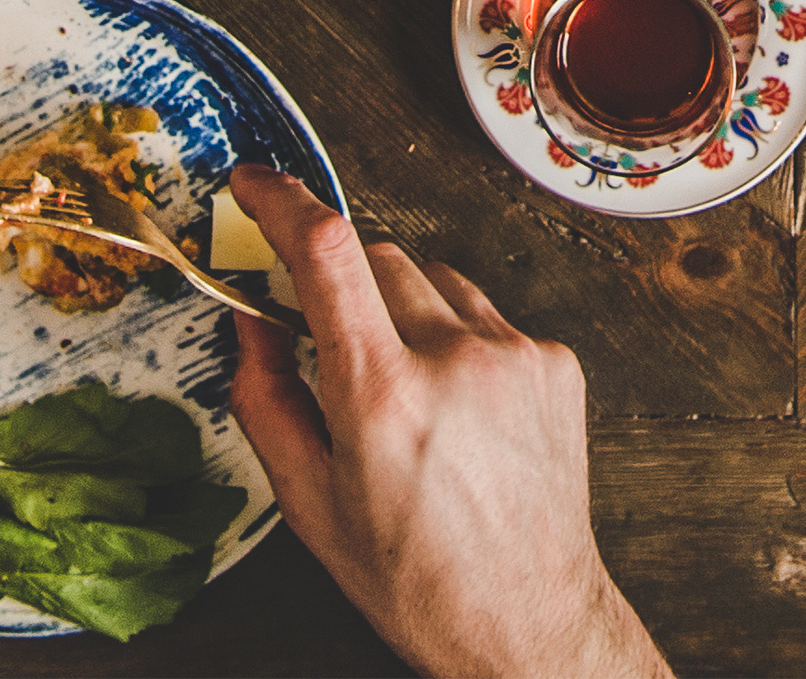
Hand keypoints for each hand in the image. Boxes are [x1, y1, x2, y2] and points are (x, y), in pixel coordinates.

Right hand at [224, 166, 665, 678]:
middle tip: (325, 339)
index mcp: (382, 394)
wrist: (526, 620)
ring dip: (402, 310)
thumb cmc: (412, 577)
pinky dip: (458, 340)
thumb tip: (250, 322)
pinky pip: (487, 316)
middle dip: (338, 282)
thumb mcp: (308, 502)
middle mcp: (455, 359)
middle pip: (376, 256)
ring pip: (434, 280)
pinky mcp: (556, 362)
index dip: (281, 201)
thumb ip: (267, 399)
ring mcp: (515, 355)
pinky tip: (456, 410)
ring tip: (401, 394)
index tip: (252, 184)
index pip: (326, 251)